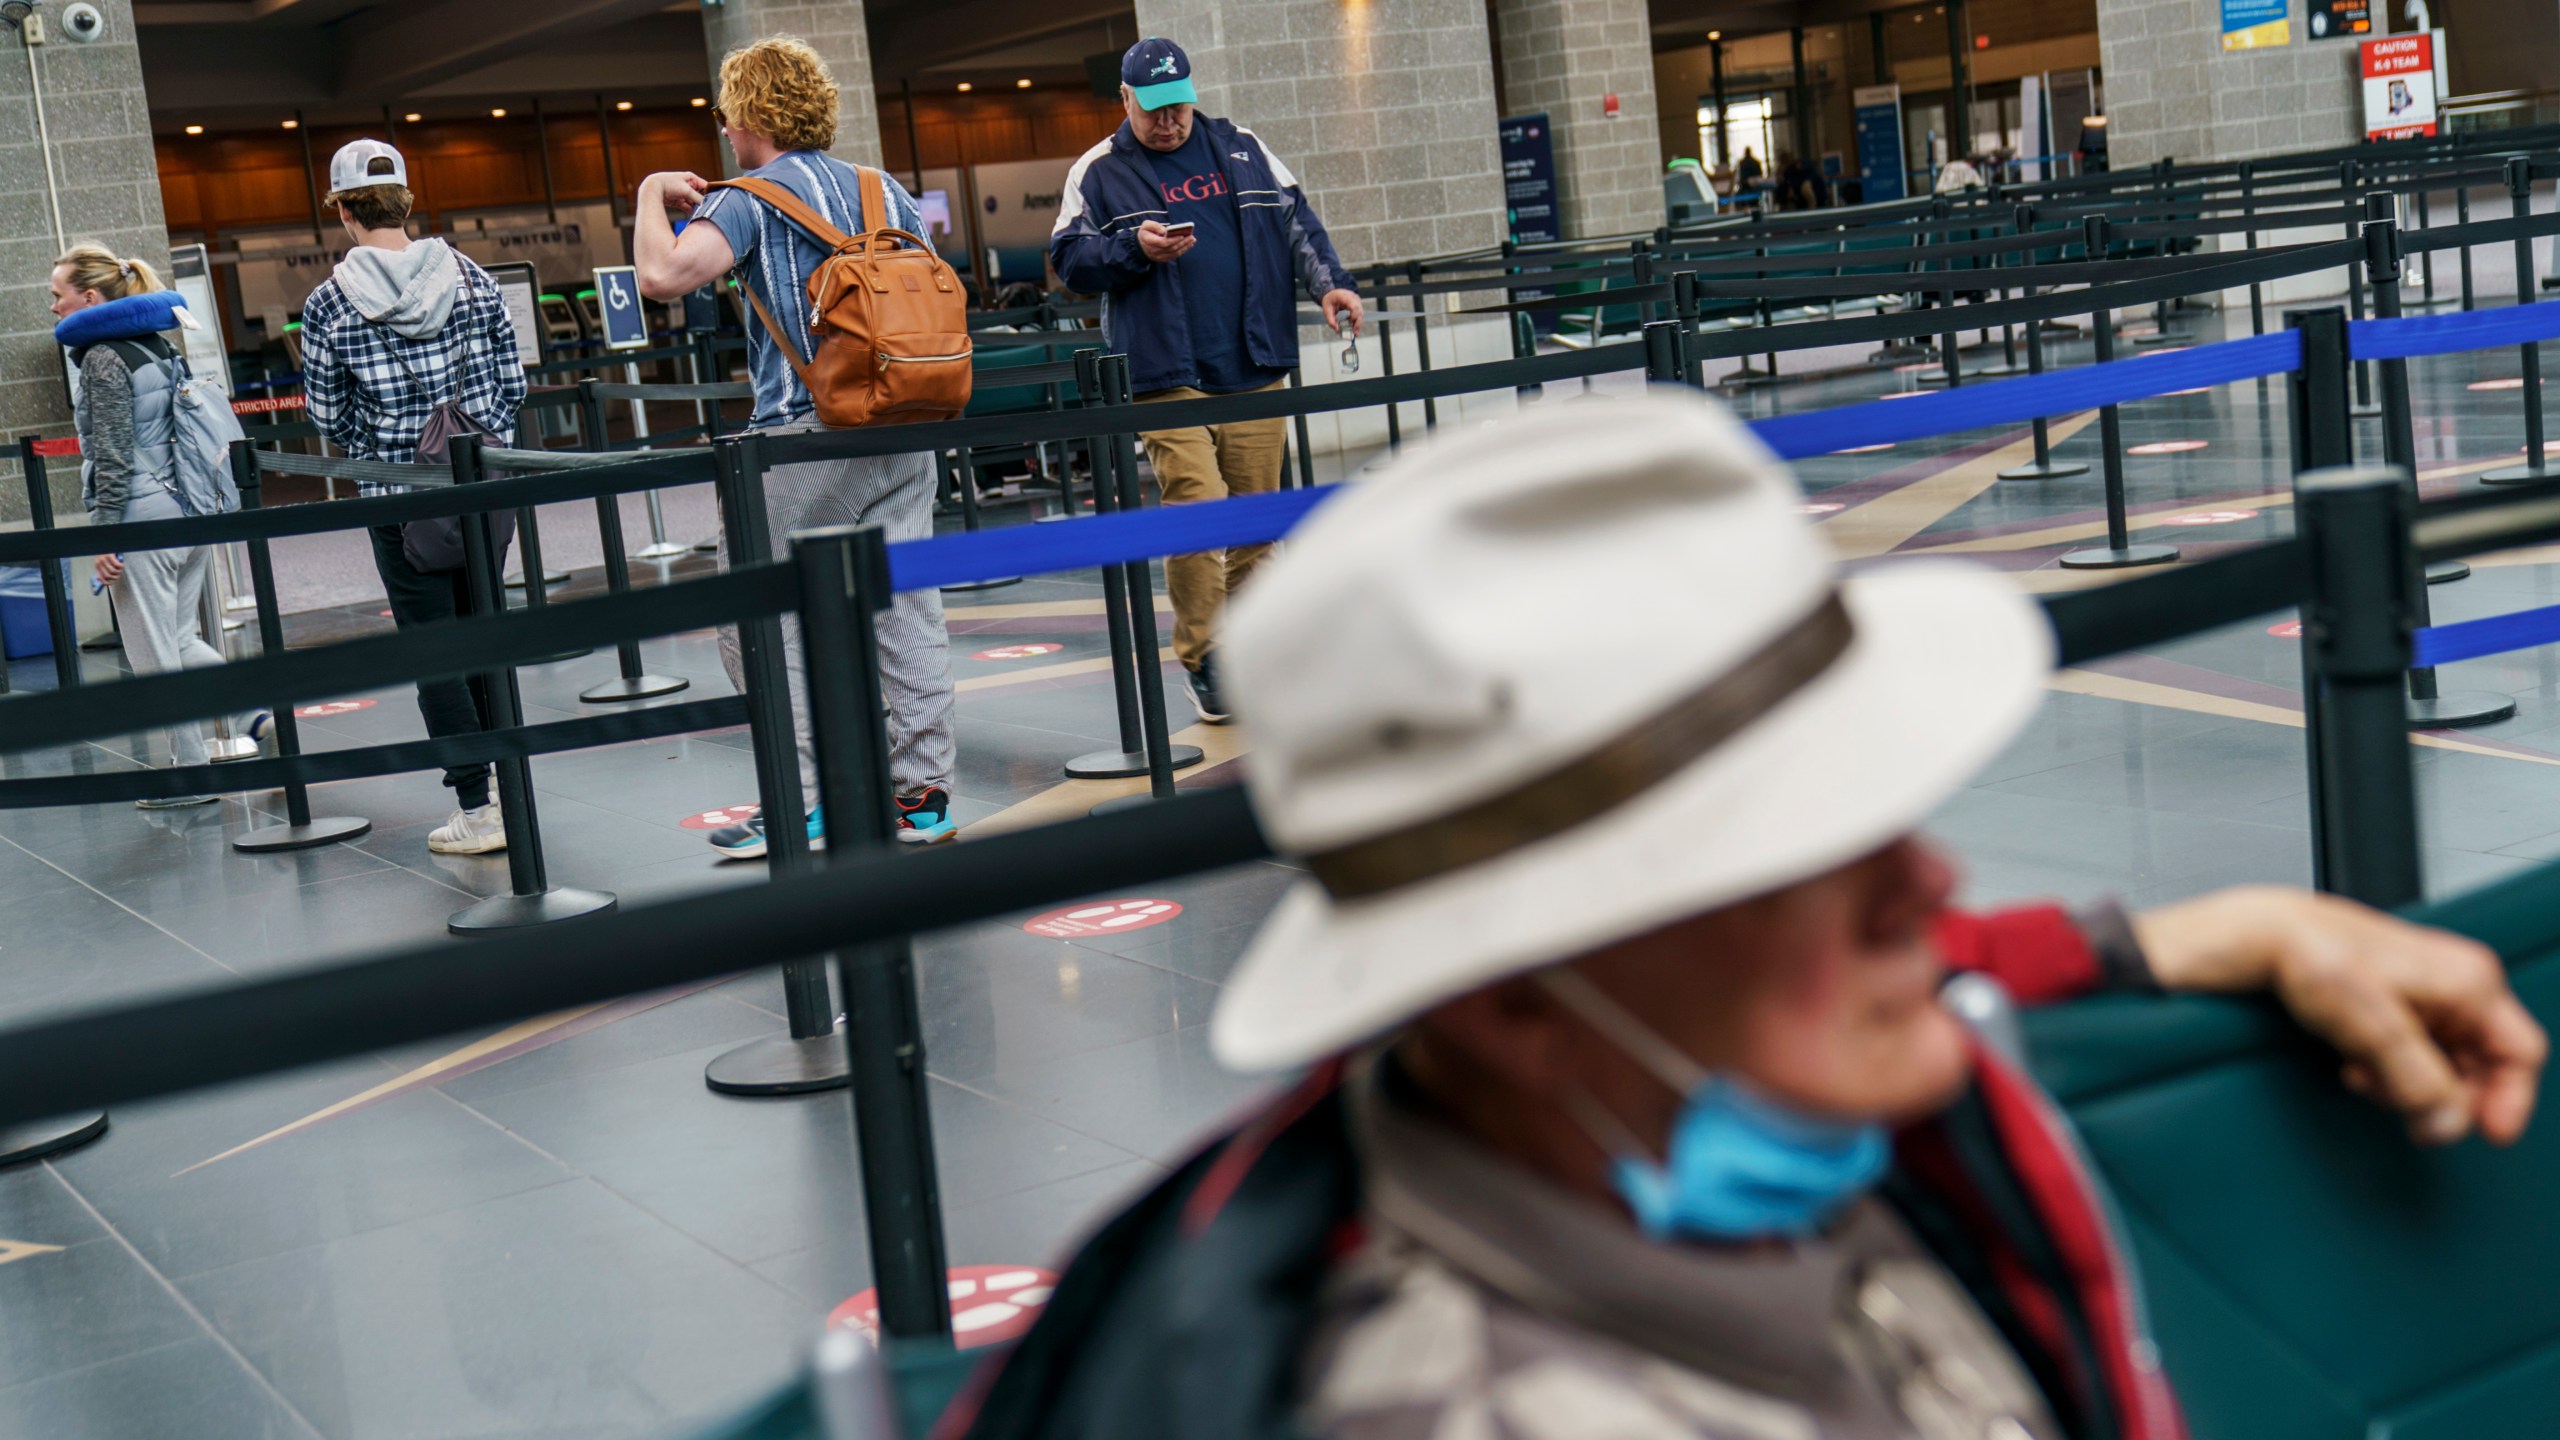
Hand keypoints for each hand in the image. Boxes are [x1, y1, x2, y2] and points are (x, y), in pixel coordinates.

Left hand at [92, 553, 121, 586]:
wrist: (106, 543)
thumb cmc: (106, 552)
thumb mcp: (102, 561)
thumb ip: (103, 569)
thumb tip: (104, 579)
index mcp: (97, 565)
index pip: (100, 577)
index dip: (105, 582)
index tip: (110, 583)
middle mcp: (99, 563)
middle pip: (108, 576)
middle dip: (115, 577)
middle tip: (118, 574)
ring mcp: (104, 559)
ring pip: (113, 571)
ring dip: (119, 571)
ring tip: (120, 569)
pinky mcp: (110, 555)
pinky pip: (117, 565)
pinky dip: (121, 566)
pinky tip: (122, 564)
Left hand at [642, 171, 709, 215]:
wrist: (653, 188)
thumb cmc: (669, 184)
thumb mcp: (686, 190)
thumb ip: (698, 198)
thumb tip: (707, 204)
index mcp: (691, 178)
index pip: (705, 186)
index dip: (710, 194)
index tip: (715, 202)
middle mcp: (687, 185)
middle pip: (699, 195)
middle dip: (702, 202)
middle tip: (707, 209)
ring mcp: (682, 193)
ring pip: (693, 202)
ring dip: (695, 207)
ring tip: (699, 212)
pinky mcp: (677, 200)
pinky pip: (686, 206)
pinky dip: (689, 210)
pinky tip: (693, 214)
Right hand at [1137, 221, 1194, 263]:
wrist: (1140, 246)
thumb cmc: (1145, 233)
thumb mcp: (1145, 225)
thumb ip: (1154, 225)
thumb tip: (1164, 231)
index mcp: (1150, 241)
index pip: (1163, 243)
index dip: (1173, 240)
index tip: (1182, 235)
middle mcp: (1155, 251)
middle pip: (1171, 248)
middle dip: (1182, 243)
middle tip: (1191, 237)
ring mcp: (1159, 257)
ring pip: (1174, 253)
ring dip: (1185, 247)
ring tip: (1192, 240)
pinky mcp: (1163, 259)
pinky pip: (1174, 256)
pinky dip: (1182, 251)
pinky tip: (1188, 245)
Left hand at [1321, 288, 1363, 336]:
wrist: (1331, 294)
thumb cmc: (1329, 300)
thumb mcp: (1326, 310)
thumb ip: (1331, 321)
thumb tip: (1337, 330)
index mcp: (1344, 296)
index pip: (1353, 305)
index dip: (1355, 315)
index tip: (1352, 324)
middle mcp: (1352, 297)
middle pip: (1359, 310)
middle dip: (1358, 323)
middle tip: (1355, 333)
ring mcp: (1356, 299)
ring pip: (1361, 312)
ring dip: (1358, 323)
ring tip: (1354, 332)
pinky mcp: (1357, 303)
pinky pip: (1359, 312)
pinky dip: (1357, 320)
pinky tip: (1352, 325)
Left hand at [2135, 886, 2546, 1145]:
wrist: (2258, 938)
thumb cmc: (2312, 954)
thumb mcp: (2375, 1028)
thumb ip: (2420, 1082)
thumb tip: (2450, 1123)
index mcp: (2468, 980)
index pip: (2521, 1053)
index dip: (2510, 1100)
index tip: (2487, 1134)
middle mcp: (2453, 986)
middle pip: (2479, 1067)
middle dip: (2442, 1096)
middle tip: (2407, 1112)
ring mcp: (2422, 997)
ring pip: (2441, 1068)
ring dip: (2407, 1087)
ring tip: (2366, 1079)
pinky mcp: (2391, 1008)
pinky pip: (2407, 1058)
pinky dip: (2386, 1074)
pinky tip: (2355, 1068)